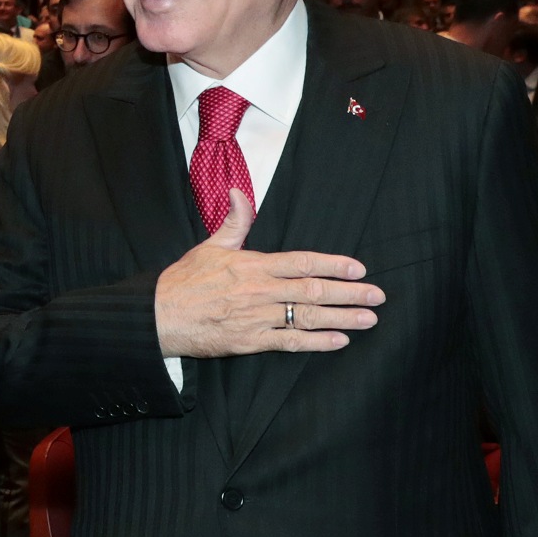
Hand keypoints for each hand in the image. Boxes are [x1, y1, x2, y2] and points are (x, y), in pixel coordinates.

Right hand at [154, 190, 382, 357]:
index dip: (332, 265)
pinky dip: (317, 342)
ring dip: (342, 318)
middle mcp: (260, 291)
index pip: (301, 262)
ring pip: (308, 317)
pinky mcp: (251, 341)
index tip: (358, 268)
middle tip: (377, 296)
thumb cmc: (184, 281)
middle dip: (349, 293)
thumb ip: (234, 222)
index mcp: (252, 265)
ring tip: (368, 319)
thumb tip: (240, 194)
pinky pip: (291, 342)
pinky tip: (339, 341)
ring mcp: (257, 317)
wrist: (160, 315)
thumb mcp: (209, 246)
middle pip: (313, 290)